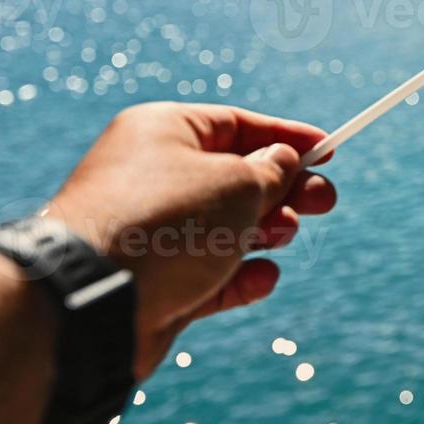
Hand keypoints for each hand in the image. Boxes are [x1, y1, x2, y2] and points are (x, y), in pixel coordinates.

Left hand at [44, 102, 335, 378]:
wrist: (94, 298)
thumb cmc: (166, 221)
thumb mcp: (238, 181)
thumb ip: (272, 170)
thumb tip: (283, 162)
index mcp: (164, 133)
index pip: (237, 126)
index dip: (286, 137)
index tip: (329, 148)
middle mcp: (154, 177)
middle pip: (236, 177)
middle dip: (285, 190)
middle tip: (323, 201)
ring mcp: (153, 232)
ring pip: (227, 227)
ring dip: (265, 233)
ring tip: (280, 237)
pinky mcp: (155, 283)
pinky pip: (210, 273)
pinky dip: (241, 276)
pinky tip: (262, 278)